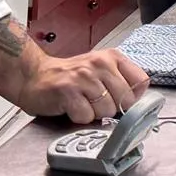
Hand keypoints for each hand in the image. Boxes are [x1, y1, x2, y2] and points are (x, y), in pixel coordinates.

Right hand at [16, 47, 151, 124]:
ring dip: (94, 114)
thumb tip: (141, 101)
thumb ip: (121, 80)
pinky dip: (79, 118)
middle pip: (126, 100)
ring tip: (81, 103)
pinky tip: (70, 107)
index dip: (134, 96)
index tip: (122, 100)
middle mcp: (100, 64)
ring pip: (107, 110)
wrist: (34, 76)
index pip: (141, 81)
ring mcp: (84, 77)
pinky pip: (86, 116)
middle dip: (112, 108)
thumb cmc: (71, 77)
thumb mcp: (100, 70)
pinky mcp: (68, 92)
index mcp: (113, 57)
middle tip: (94, 102)